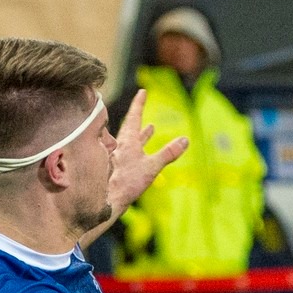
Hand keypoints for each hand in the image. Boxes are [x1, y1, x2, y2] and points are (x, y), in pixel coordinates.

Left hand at [106, 89, 188, 219]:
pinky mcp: (118, 168)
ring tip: (150, 128)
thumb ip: (168, 153)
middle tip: (143, 105)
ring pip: (131, 140)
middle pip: (131, 127)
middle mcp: (121, 146)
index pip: (134, 116)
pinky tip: (141, 154)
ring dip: (141, 134)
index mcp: (128, 141)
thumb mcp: (152, 167)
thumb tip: (185, 140)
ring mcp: (118, 157)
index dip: (139, 103)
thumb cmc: (126, 183)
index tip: (142, 91)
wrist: (107, 201)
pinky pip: (129, 153)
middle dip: (139, 116)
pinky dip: (137, 148)